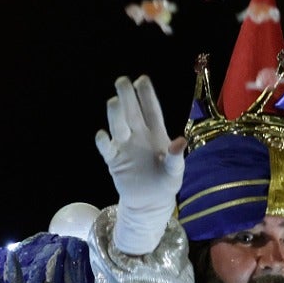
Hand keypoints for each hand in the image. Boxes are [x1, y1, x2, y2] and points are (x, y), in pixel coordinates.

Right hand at [95, 75, 185, 255]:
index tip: (142, 79)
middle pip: (132, 112)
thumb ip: (176, 158)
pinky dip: (104, 141)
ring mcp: (125, 146)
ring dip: (115, 114)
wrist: (150, 203)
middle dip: (127, 96)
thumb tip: (180, 142)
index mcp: (156, 134)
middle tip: (122, 80)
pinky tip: (103, 135)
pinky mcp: (114, 160)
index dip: (146, 95)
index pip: (151, 110)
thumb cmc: (166, 183)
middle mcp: (138, 135)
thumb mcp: (175, 172)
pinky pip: (107, 147)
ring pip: (118, 125)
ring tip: (113, 101)